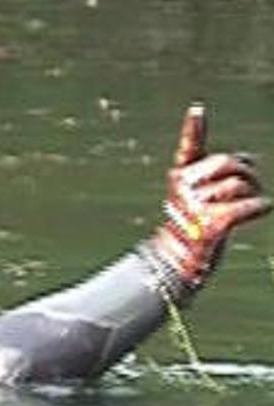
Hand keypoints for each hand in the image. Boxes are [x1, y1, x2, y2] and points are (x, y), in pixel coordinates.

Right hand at [149, 104, 271, 286]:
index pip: (189, 147)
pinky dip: (260, 207)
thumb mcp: (204, 193)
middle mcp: (182, 187)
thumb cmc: (198, 222)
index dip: (194, 128)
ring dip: (254, 195)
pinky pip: (247, 206)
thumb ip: (222, 173)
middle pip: (230, 164)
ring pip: (241, 187)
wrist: (180, 258)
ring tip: (245, 207)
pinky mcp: (208, 224)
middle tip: (251, 188)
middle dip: (249, 174)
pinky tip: (263, 208)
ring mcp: (193, 205)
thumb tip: (251, 159)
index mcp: (180, 175)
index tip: (197, 109)